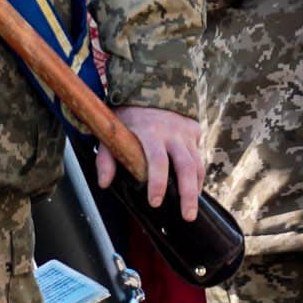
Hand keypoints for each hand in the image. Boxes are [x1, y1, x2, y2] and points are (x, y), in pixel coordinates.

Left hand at [96, 106, 204, 222]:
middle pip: (186, 166)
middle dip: (188, 194)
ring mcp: (186, 131)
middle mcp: (172, 132)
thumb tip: (104, 183)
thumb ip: (106, 157)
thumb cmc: (127, 115)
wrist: (150, 86)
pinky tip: (192, 190)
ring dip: (195, 189)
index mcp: (149, 130)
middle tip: (187, 216)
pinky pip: (198, 156)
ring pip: (197, 164)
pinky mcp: (195, 130)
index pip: (157, 160)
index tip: (155, 202)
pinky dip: (197, 175)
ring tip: (190, 210)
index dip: (157, 183)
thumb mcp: (112, 131)